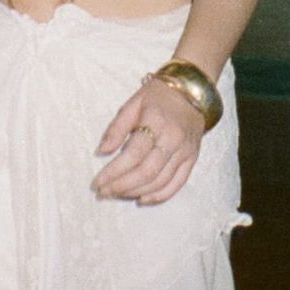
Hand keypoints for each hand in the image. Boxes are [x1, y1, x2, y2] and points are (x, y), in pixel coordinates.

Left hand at [92, 79, 203, 205]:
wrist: (193, 91)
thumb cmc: (158, 95)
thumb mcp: (133, 103)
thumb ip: (116, 128)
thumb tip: (101, 152)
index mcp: (156, 121)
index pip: (133, 154)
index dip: (113, 171)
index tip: (97, 182)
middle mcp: (173, 139)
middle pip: (146, 172)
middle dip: (121, 186)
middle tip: (103, 192)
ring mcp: (185, 151)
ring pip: (160, 181)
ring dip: (135, 192)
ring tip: (116, 194)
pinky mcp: (192, 159)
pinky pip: (177, 184)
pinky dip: (158, 196)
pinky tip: (141, 199)